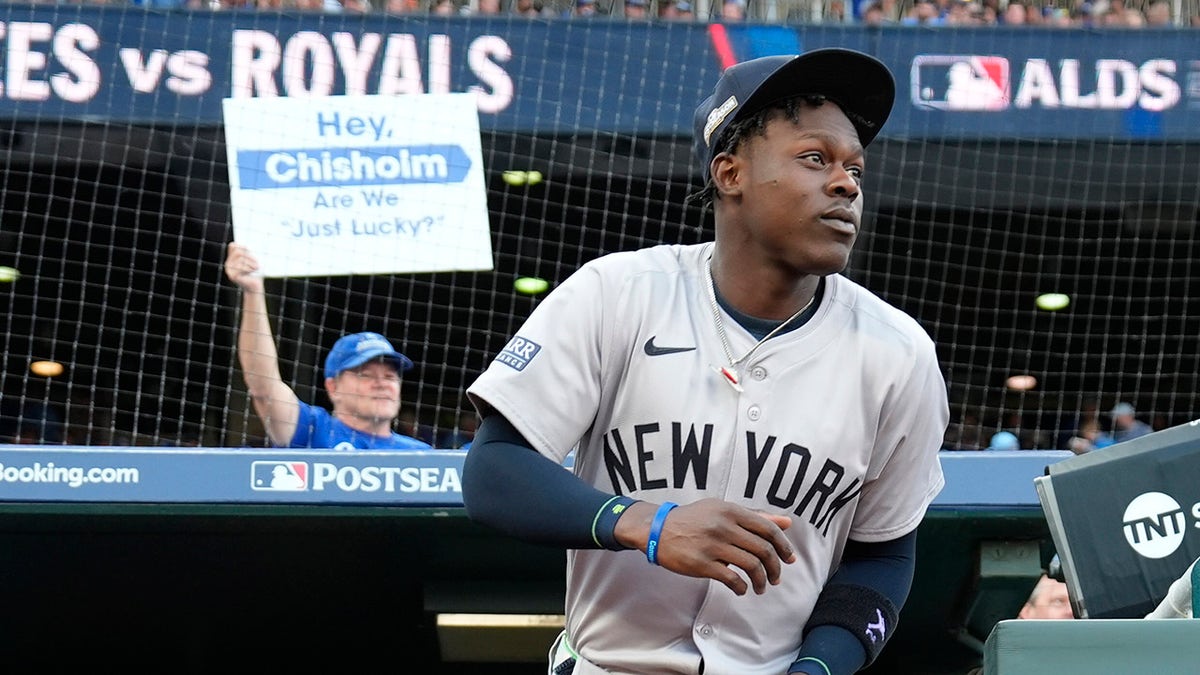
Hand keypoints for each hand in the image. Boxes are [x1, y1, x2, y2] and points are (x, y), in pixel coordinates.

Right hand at [225, 242, 263, 292]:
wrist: (254, 286)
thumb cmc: (254, 273)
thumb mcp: (250, 260)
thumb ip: (245, 253)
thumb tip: (240, 245)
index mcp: (231, 259)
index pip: (232, 246)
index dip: (243, 246)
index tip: (251, 254)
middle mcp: (228, 264)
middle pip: (238, 252)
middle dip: (250, 256)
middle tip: (257, 263)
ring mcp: (229, 270)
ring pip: (240, 259)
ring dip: (251, 263)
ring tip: (256, 268)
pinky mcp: (232, 276)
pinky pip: (240, 266)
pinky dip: (249, 268)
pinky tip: (252, 272)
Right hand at [616, 498, 794, 595]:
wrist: (658, 529)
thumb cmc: (694, 519)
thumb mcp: (723, 510)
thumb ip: (755, 516)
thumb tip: (787, 522)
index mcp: (732, 510)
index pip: (769, 528)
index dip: (784, 546)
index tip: (789, 559)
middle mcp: (724, 526)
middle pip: (763, 549)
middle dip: (775, 568)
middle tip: (776, 578)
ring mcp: (712, 545)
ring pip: (751, 566)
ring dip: (761, 581)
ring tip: (760, 587)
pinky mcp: (701, 563)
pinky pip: (732, 579)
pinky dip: (742, 588)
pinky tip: (742, 590)